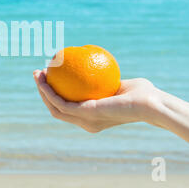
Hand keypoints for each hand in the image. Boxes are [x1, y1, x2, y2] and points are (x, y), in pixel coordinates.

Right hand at [33, 69, 160, 131]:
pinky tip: (45, 78)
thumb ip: (105, 80)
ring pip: (54, 107)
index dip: (55, 94)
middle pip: (56, 109)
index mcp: (92, 117)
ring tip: (38, 73)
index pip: (68, 107)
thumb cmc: (141, 93)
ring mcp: (85, 120)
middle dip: (43, 92)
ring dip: (42, 90)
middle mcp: (86, 123)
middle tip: (39, 73)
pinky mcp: (85, 114)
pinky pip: (60, 102)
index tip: (50, 76)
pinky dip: (49, 91)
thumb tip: (93, 64)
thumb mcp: (120, 84)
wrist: (151, 104)